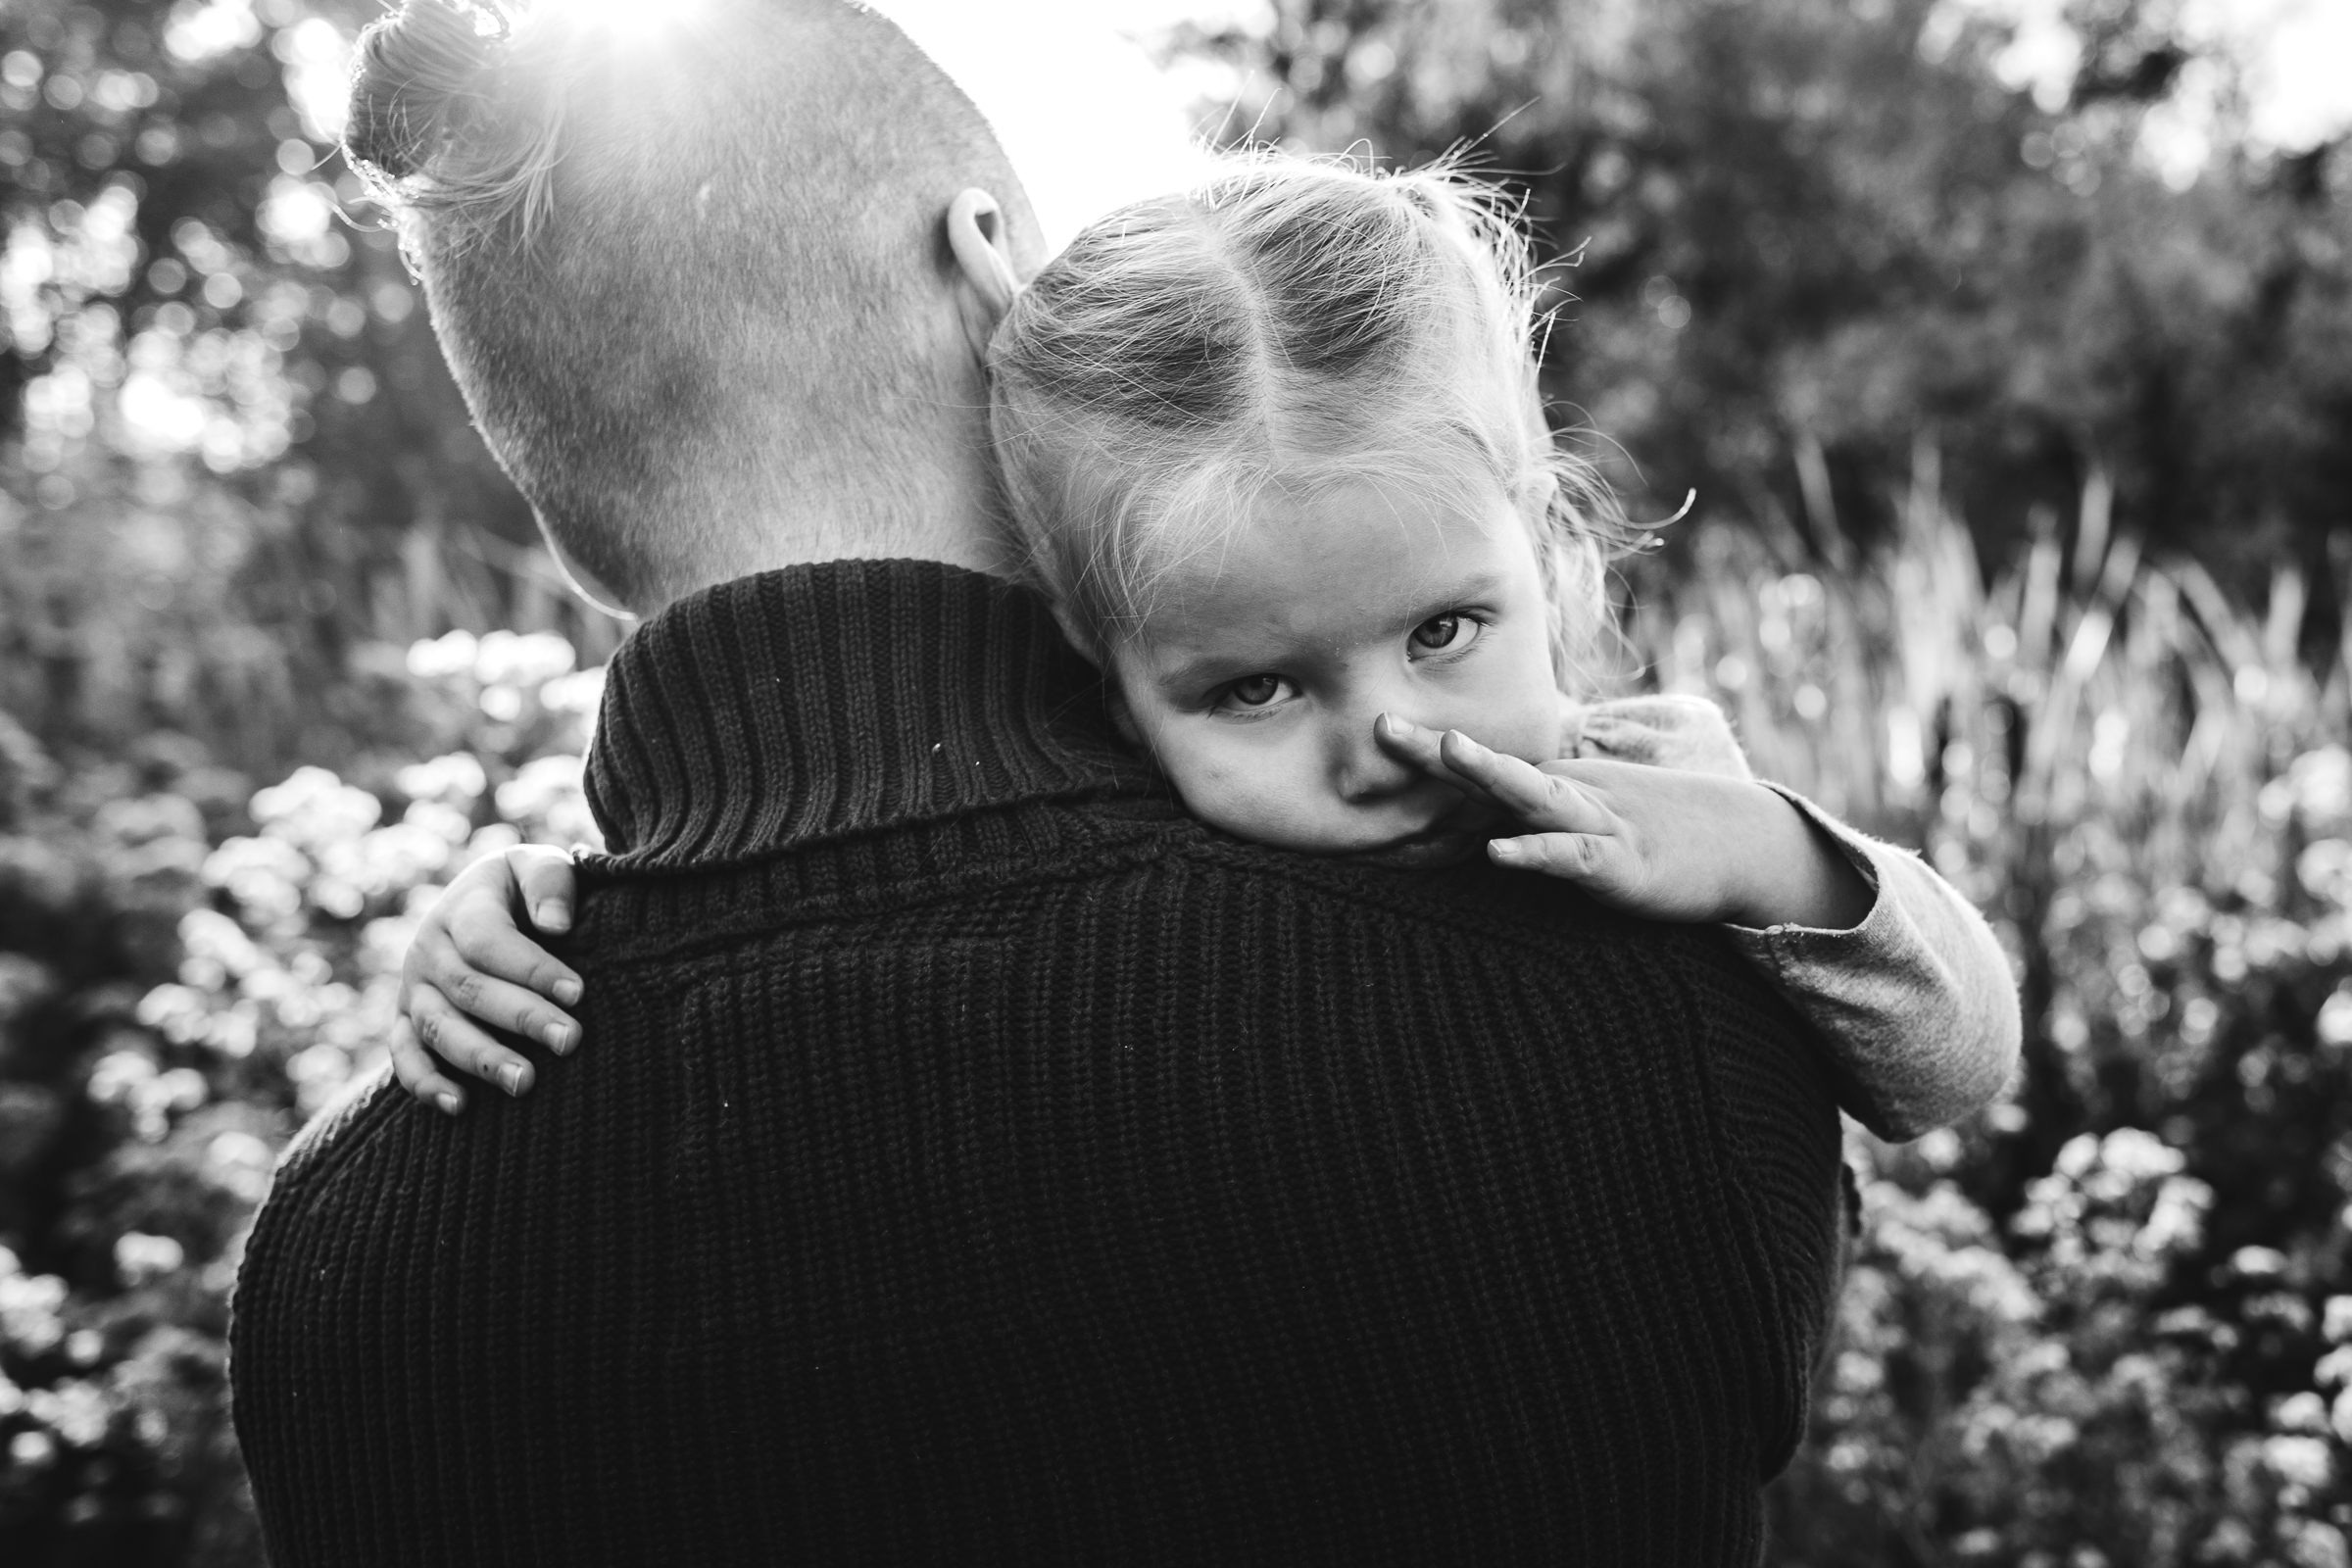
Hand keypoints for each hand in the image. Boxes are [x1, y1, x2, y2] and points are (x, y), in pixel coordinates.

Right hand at [392, 844, 584, 1114]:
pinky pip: (405, 1057)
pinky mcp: (405, 1022)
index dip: (532, 968)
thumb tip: (556, 924)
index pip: (489, 941)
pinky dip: (425, 1084)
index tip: (579, 993)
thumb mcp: (539, 866)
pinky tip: (460, 1106)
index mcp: (460, 909)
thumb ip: (550, 883)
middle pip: (469, 989)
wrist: (489, 902)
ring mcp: (412, 989)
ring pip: (438, 1028)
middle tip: (570, 1041)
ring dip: (480, 1058)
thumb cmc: (527, 889)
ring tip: (526, 1083)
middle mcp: (427, 950)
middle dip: (522, 1018)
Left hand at [1374, 715, 1872, 929]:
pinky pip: (1572, 856)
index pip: (1480, 769)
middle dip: (1436, 750)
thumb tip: (1481, 828)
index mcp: (1555, 786)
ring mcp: (1596, 823)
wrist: (1743, 843)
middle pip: (1493, 768)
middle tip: (1382, 724)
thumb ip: (1537, 818)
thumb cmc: (1659, 833)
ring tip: (1448, 747)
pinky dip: (1536, 853)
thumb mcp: (1589, 819)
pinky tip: (1500, 853)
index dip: (1427, 752)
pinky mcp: (1621, 862)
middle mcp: (1569, 794)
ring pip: (1534, 795)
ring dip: (1489, 772)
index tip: (1375, 729)